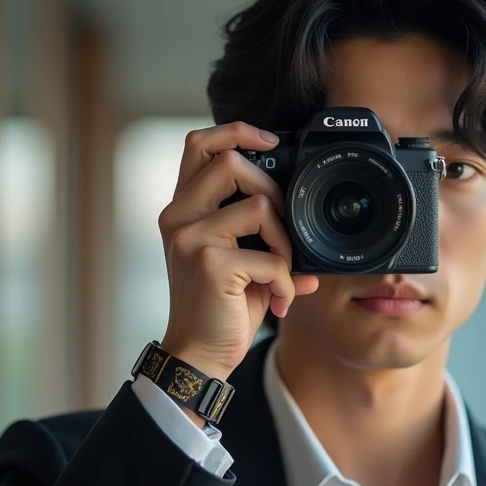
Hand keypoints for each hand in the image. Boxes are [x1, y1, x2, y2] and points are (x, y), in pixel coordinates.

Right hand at [157, 121, 318, 382]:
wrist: (199, 354)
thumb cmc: (220, 308)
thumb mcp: (239, 260)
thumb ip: (261, 231)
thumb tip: (307, 220)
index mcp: (183, 209)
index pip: (198, 144)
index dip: (236, 130)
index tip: (270, 141)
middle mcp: (179, 216)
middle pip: (231, 161)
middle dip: (274, 193)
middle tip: (283, 235)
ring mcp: (191, 238)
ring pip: (258, 205)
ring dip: (286, 243)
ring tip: (283, 274)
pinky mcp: (210, 263)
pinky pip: (270, 255)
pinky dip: (286, 281)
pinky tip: (279, 301)